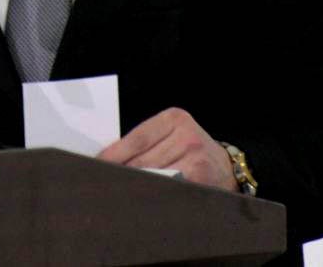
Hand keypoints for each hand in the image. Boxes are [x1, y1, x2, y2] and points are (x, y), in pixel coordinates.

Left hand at [96, 107, 235, 191]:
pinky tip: (142, 203)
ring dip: (133, 189)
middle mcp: (186, 136)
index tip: (96, 167)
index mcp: (173, 119)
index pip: (135, 140)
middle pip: (142, 162)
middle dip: (120, 175)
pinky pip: (169, 191)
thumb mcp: (170, 135)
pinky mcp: (201, 181)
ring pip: (153, 178)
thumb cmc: (190, 151)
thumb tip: (107, 161)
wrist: (227, 169)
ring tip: (116, 196)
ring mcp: (196, 159)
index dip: (112, 156)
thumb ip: (144, 143)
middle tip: (100, 186)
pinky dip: (153, 197)